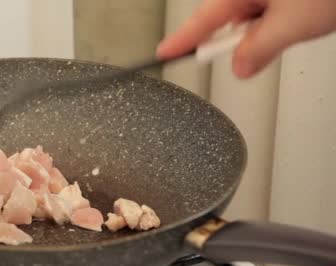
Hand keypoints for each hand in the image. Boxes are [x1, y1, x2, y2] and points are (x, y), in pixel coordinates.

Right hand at [156, 0, 335, 78]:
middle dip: (239, 37)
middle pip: (225, 17)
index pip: (201, 21)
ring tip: (290, 25)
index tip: (163, 53)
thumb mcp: (292, 25)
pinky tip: (293, 17)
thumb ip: (259, 50)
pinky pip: (264, 6)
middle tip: (258, 47)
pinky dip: (274, 18)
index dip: (181, 40)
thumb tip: (239, 67)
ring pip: (248, 14)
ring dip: (261, 28)